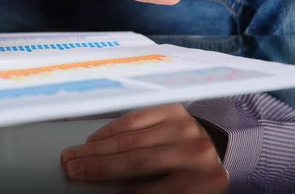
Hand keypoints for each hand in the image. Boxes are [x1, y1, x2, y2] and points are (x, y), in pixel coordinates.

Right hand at [60, 104, 228, 193]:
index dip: (120, 192)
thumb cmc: (195, 178)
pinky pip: (134, 119)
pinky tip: (93, 140)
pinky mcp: (173, 109)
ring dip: (96, 148)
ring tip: (73, 156)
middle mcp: (195, 151)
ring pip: (130, 138)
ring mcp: (184, 126)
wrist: (223, 150)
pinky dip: (110, 130)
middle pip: (137, 161)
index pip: (153, 190)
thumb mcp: (183, 191)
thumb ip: (152, 189)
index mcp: (204, 181)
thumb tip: (111, 188)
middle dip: (98, 166)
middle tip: (71, 169)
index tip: (91, 190)